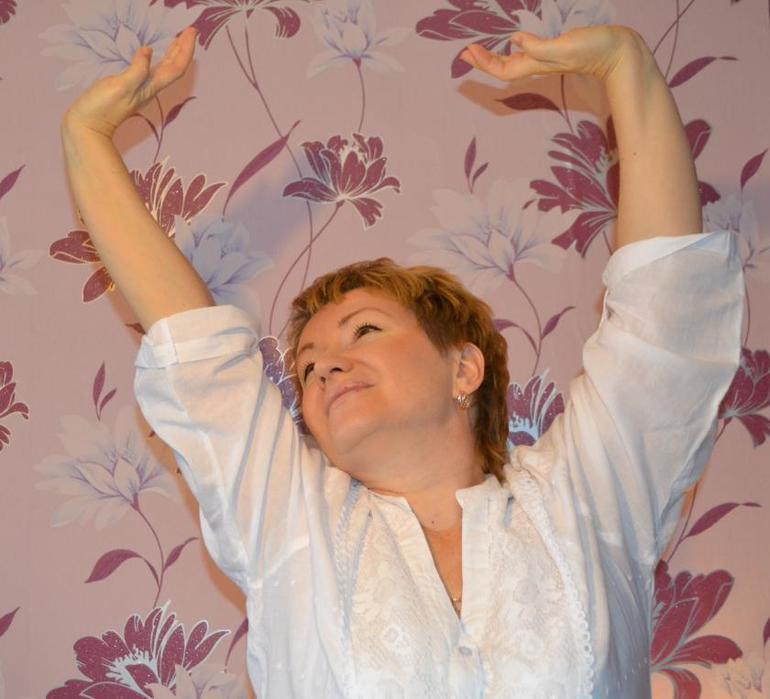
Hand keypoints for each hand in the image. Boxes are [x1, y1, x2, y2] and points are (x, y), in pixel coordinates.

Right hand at [62, 26, 197, 138]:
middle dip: (183, 48)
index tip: (191, 32)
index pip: (176, 67)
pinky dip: (158, 59)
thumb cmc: (102, 107)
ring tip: (178, 39)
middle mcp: (150, 87)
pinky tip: (154, 53)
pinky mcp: (131, 87)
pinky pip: (152, 70)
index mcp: (151, 86)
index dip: (186, 49)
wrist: (89, 125)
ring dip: (174, 53)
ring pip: (164, 69)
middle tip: (189, 31)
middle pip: (174, 67)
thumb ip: (137, 70)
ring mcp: (141, 88)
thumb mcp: (121, 86)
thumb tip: (148, 50)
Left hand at [460, 25, 641, 82]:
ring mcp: (546, 58)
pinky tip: (512, 43)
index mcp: (536, 64)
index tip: (469, 50)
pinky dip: (513, 49)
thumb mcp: (563, 47)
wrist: (617, 52)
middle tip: (465, 53)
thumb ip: (538, 46)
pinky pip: (526, 53)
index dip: (484, 62)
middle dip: (483, 61)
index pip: (503, 68)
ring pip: (513, 62)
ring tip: (479, 51)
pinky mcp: (556, 50)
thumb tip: (515, 41)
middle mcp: (538, 64)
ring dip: (494, 57)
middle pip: (503, 67)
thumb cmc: (592, 49)